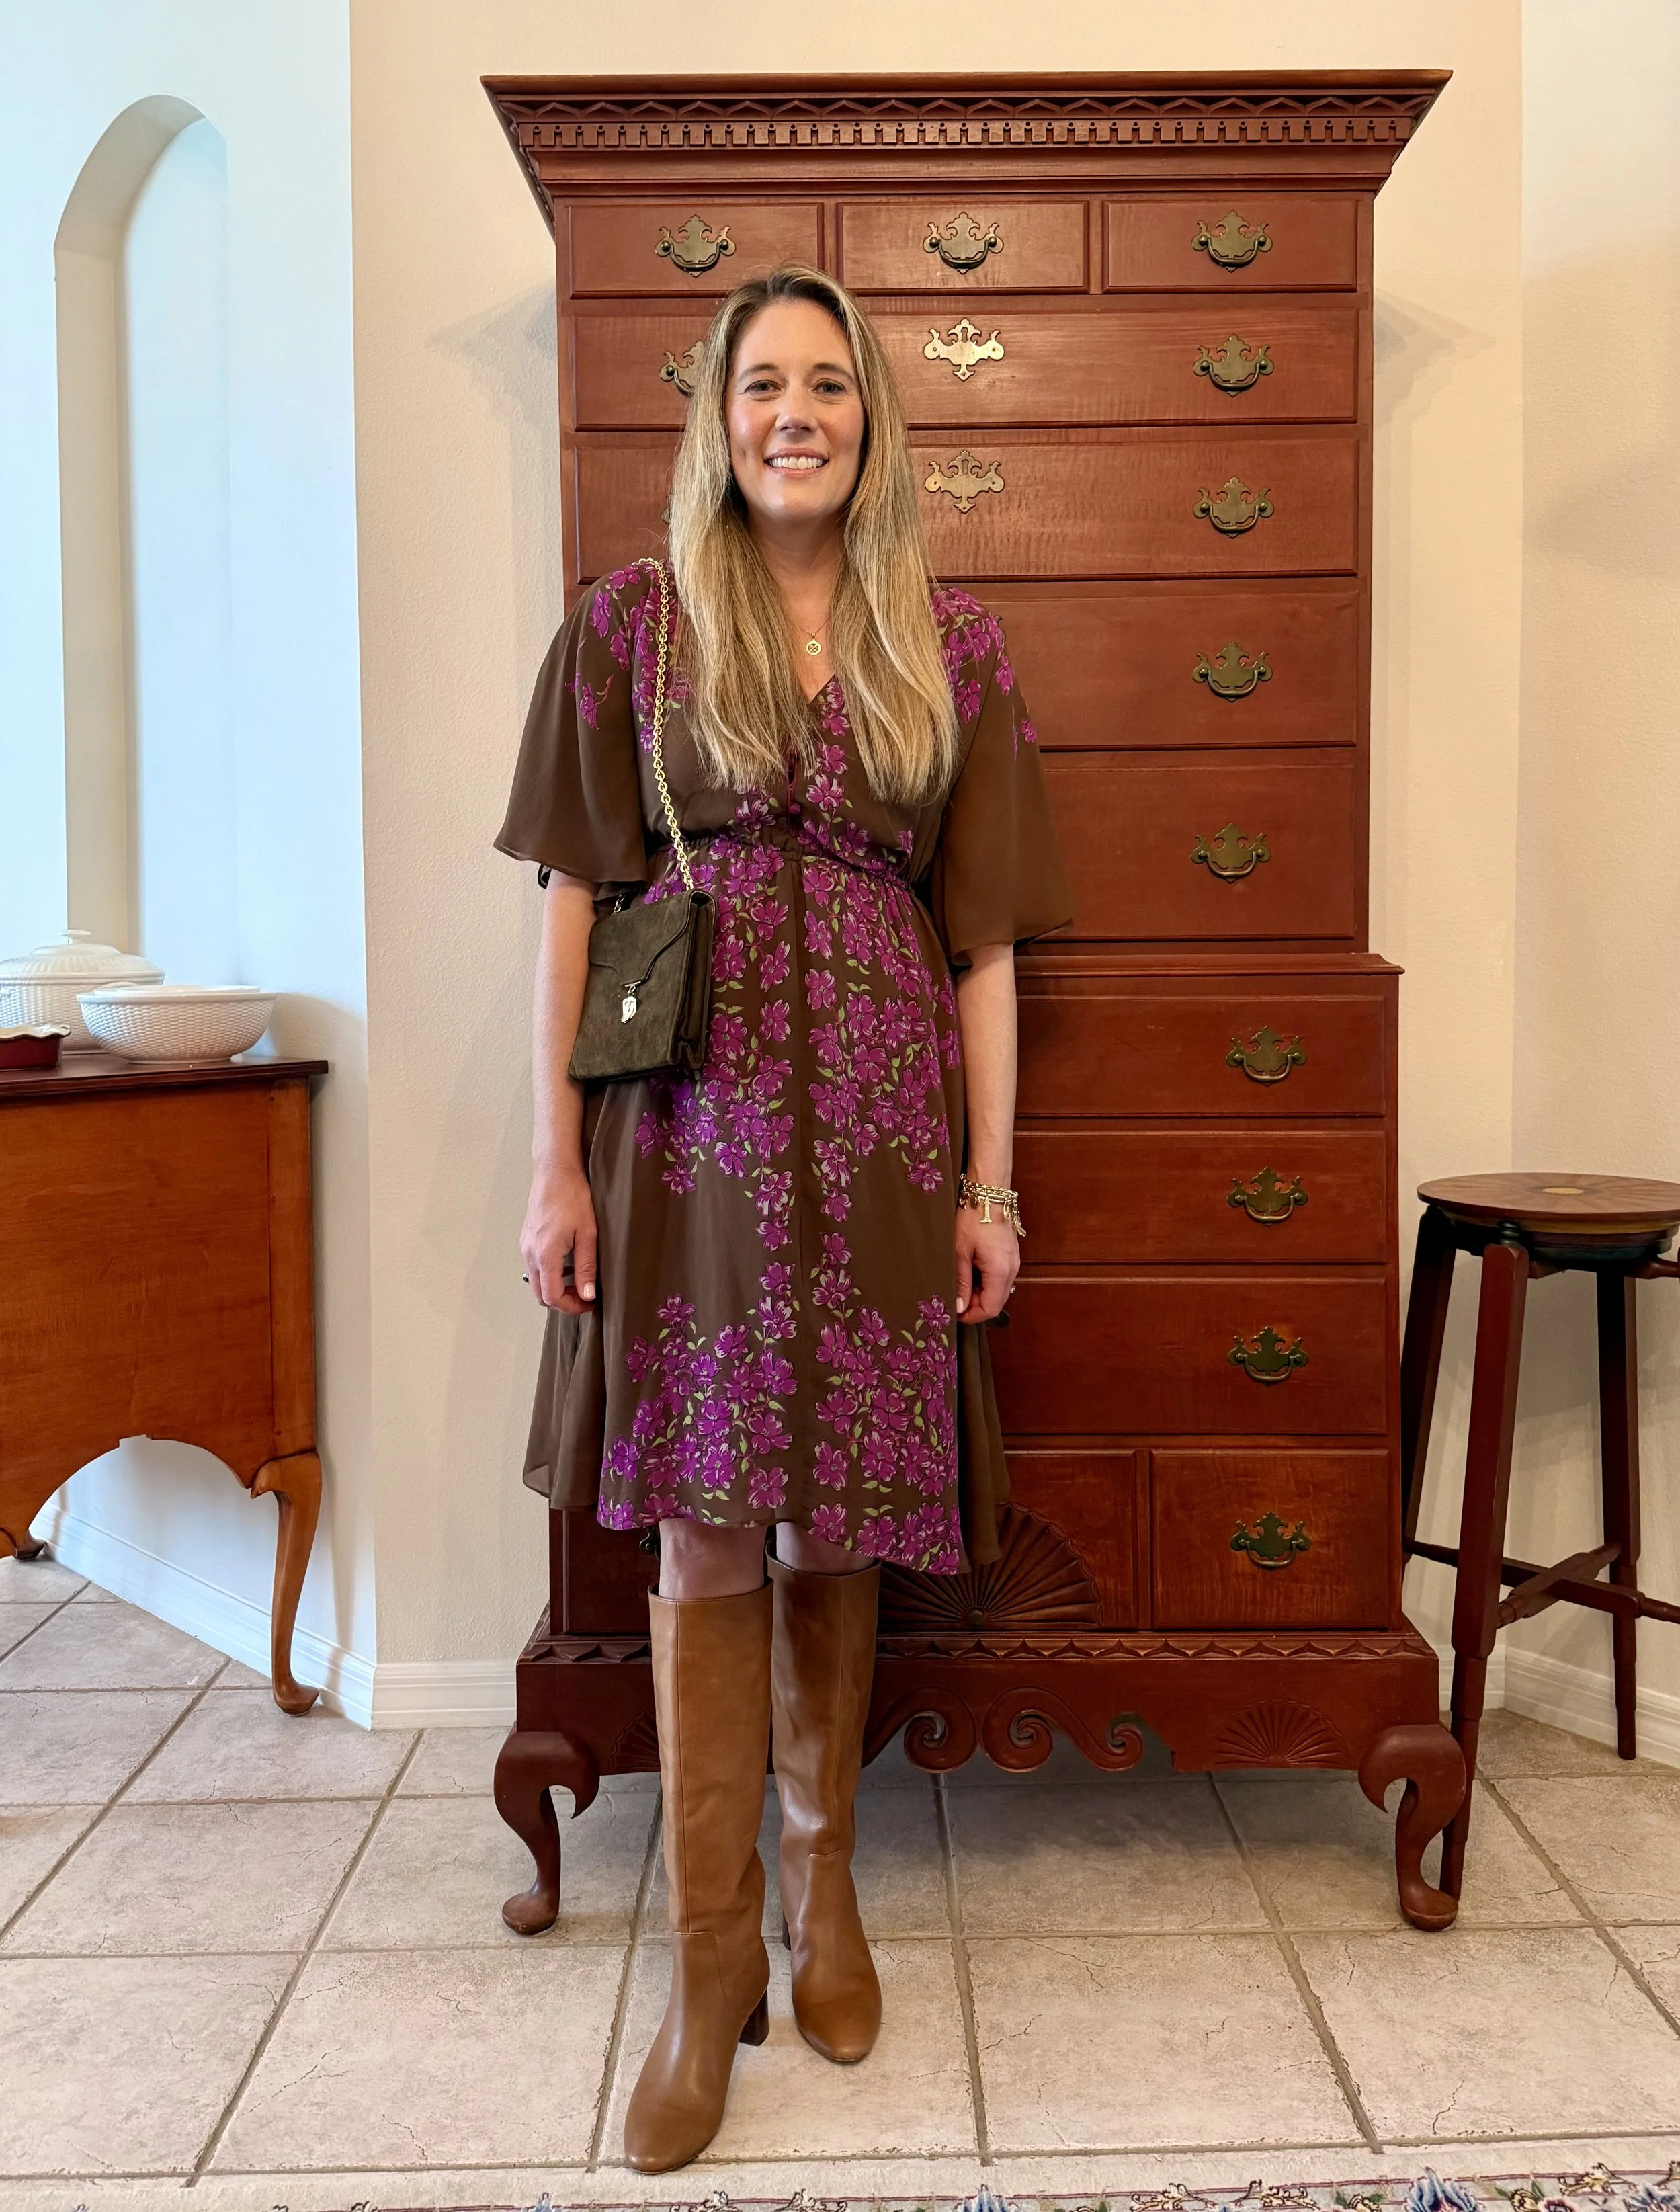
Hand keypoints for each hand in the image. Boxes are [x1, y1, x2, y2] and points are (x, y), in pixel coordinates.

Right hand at [522, 1163, 596, 1313]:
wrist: (555, 1172)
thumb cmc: (572, 1197)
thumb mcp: (588, 1234)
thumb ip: (586, 1268)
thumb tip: (587, 1295)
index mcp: (545, 1255)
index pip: (552, 1297)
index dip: (572, 1307)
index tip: (590, 1304)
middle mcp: (530, 1254)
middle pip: (540, 1295)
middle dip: (562, 1302)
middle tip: (584, 1297)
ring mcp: (525, 1246)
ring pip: (536, 1282)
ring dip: (555, 1288)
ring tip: (578, 1280)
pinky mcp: (526, 1239)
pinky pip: (534, 1267)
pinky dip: (549, 1274)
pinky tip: (567, 1264)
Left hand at [955, 1207, 1017, 1323]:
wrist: (988, 1194)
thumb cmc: (973, 1218)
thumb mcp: (960, 1253)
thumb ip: (961, 1282)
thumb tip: (959, 1307)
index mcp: (1000, 1272)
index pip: (991, 1309)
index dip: (972, 1315)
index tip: (955, 1312)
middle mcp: (1012, 1270)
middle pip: (996, 1302)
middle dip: (975, 1305)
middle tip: (955, 1295)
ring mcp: (1013, 1263)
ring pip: (998, 1291)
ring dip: (979, 1292)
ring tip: (960, 1280)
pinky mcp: (1011, 1256)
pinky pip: (1000, 1278)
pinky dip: (986, 1281)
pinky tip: (971, 1270)